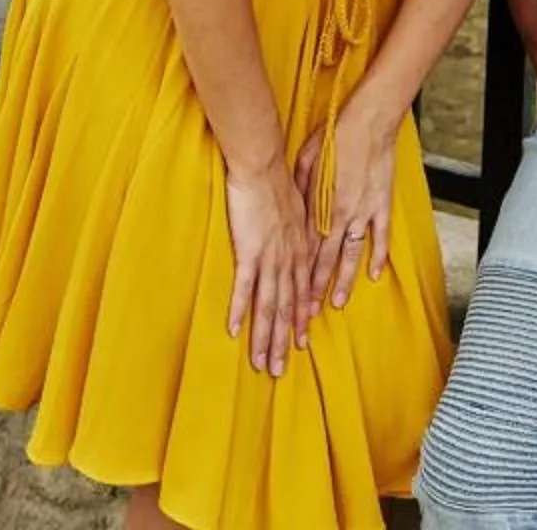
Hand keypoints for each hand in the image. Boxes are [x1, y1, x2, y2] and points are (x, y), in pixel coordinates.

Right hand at [223, 164, 316, 373]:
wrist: (264, 166)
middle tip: (277, 370)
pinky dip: (241, 310)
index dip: (299, 322)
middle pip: (286, 308)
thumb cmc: (278, 183)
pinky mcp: (249, 251)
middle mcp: (289, 260)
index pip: (301, 294)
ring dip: (264, 337)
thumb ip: (300, 232)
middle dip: (281, 342)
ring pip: (269, 305)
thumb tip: (300, 243)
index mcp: (300, 251)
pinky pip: (245, 287)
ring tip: (260, 363)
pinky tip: (235, 331)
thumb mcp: (299, 210)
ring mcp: (270, 258)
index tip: (299, 345)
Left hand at [293, 98, 400, 312]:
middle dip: (314, 289)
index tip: (287, 294)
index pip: (303, 249)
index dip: (295, 274)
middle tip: (306, 315)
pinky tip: (374, 275)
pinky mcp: (381, 205)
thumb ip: (298, 189)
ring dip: (342, 281)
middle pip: (323, 260)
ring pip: (350, 255)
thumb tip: (289, 208)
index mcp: (318, 206)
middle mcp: (339, 215)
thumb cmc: (334, 136)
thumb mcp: (305, 161)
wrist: (369, 121)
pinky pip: (380, 237)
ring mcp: (363, 212)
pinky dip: (377, 256)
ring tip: (336, 304)